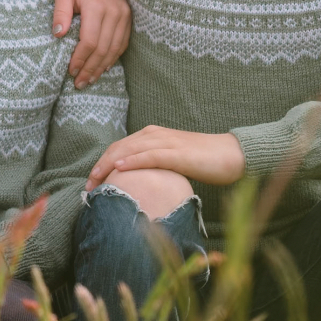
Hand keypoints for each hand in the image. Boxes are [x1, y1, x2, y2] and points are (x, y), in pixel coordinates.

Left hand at [52, 0, 130, 87]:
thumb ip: (60, 12)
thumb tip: (58, 35)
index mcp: (97, 6)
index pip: (90, 41)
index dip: (80, 59)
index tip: (70, 71)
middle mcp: (114, 12)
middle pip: (103, 48)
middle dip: (91, 68)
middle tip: (79, 83)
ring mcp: (124, 15)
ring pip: (115, 48)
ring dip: (102, 67)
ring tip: (90, 80)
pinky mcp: (128, 17)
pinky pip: (123, 42)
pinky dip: (114, 57)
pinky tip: (104, 67)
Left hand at [86, 126, 245, 190]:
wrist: (232, 154)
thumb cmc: (204, 162)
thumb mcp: (173, 163)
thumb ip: (154, 167)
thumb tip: (137, 185)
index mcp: (153, 136)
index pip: (120, 147)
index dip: (102, 163)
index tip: (91, 182)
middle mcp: (156, 134)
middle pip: (119, 147)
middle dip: (100, 165)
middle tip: (87, 185)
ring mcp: (166, 142)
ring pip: (130, 149)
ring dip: (109, 164)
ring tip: (95, 178)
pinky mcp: (178, 153)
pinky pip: (150, 155)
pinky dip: (133, 160)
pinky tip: (119, 168)